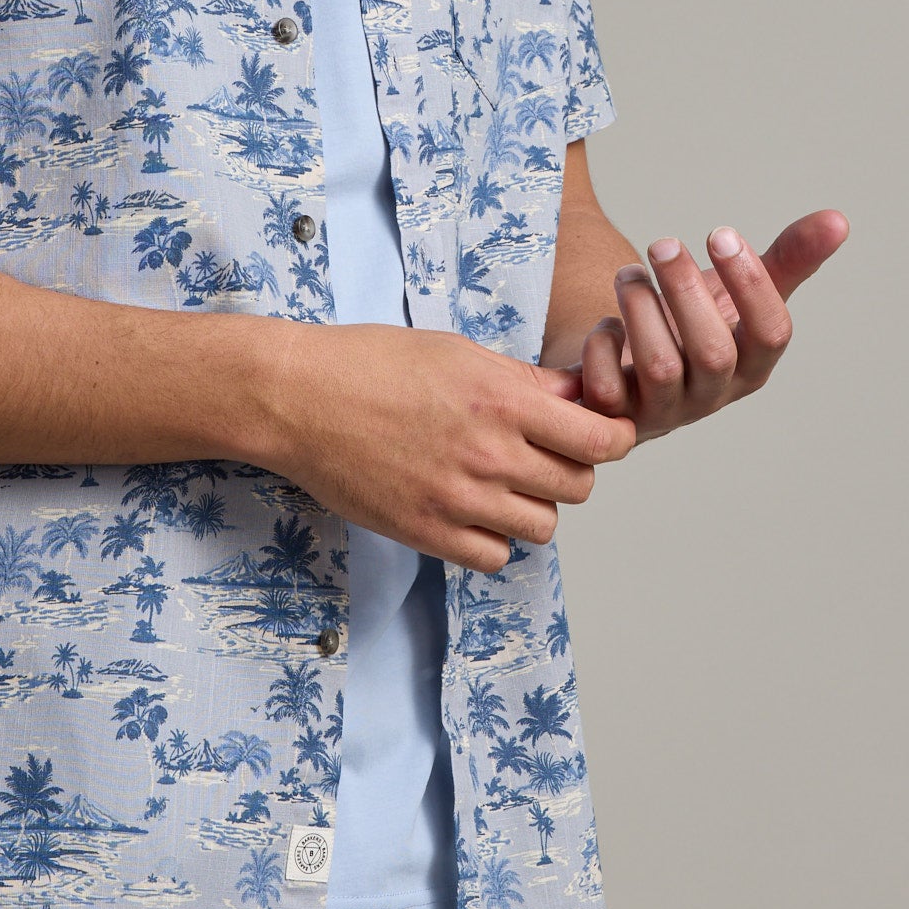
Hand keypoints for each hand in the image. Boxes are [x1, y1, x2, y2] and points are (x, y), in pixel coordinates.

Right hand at [261, 324, 636, 572]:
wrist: (297, 397)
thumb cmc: (371, 363)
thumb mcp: (457, 351)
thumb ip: (522, 380)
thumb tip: (578, 396)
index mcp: (503, 400)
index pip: (600, 440)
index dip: (611, 438)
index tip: (600, 434)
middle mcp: (488, 454)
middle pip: (579, 486)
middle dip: (571, 469)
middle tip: (541, 454)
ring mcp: (457, 499)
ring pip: (542, 526)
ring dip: (532, 506)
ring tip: (502, 482)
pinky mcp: (425, 532)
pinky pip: (494, 557)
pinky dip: (493, 539)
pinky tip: (472, 510)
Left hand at [554, 210, 847, 443]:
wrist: (631, 373)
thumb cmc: (692, 328)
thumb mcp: (738, 295)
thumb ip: (786, 260)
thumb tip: (838, 219)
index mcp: (752, 365)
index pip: (772, 335)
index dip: (751, 283)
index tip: (721, 232)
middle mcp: (713, 394)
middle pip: (714, 353)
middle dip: (687, 291)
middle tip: (663, 243)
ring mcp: (664, 410)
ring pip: (660, 367)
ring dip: (641, 308)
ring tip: (629, 274)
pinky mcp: (616, 417)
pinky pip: (606, 390)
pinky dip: (603, 348)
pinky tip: (607, 324)